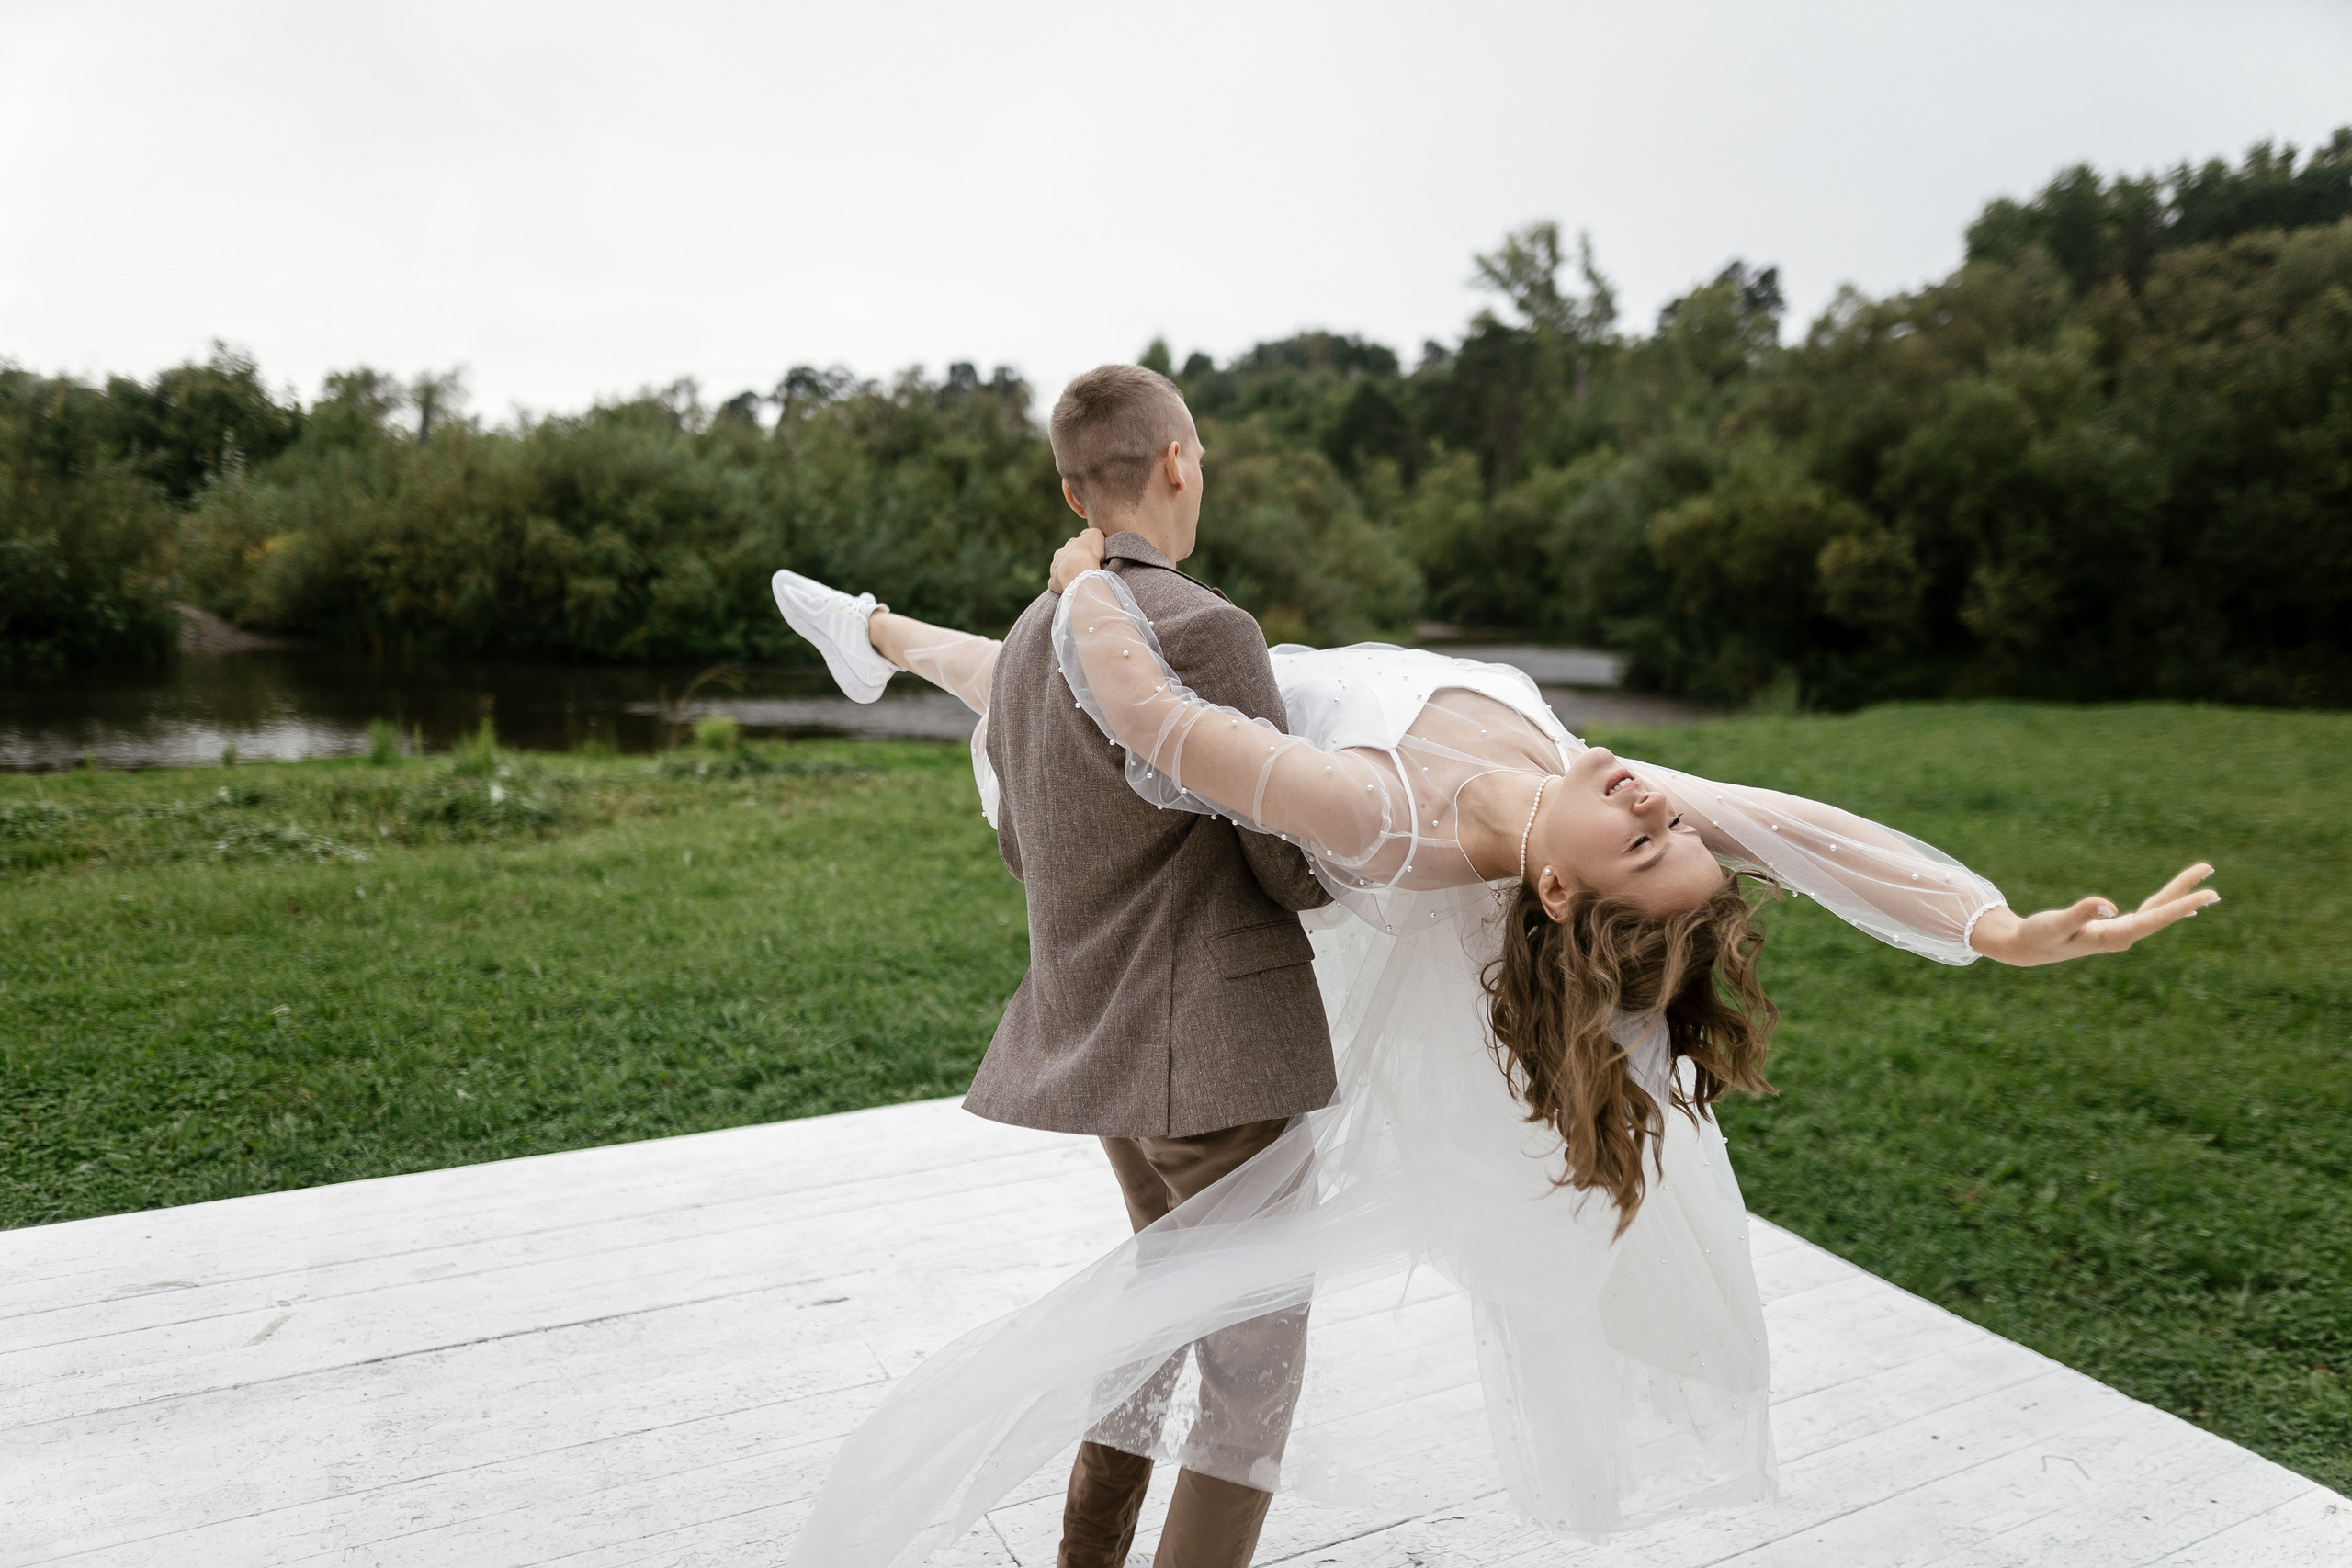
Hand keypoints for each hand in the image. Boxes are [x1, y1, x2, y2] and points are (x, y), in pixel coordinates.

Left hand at [1048, 527, 1105, 593]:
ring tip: (1077, 579)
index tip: (1089, 555)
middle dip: (1072, 561)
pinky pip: (1055, 584)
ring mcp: (1055, 569)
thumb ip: (1090, 533)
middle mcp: (1059, 555)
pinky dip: (1061, 585)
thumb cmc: (1089, 552)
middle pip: (1065, 557)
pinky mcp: (1053, 582)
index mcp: (1069, 544)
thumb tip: (1086, 535)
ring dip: (1066, 573)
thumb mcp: (1094, 535)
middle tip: (1083, 568)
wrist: (1079, 571)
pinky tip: (1070, 587)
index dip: (1082, 549)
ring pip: (1059, 570)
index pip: (1075, 544)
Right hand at [1967, 862, 2217, 966]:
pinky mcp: (2112, 928)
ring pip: (2155, 912)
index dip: (2181, 905)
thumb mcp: (2056, 923)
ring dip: (2178, 900)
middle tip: (2214, 884)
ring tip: (2207, 893)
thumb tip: (2109, 905)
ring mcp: (2119, 933)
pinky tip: (2176, 906)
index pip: (2154, 919)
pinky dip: (2164, 906)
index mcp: (2113, 937)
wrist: (2027, 949)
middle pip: (2161, 914)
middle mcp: (2121, 937)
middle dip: (2187, 898)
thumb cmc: (2038, 935)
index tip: (2207, 894)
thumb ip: (2081, 912)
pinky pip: (2146, 915)